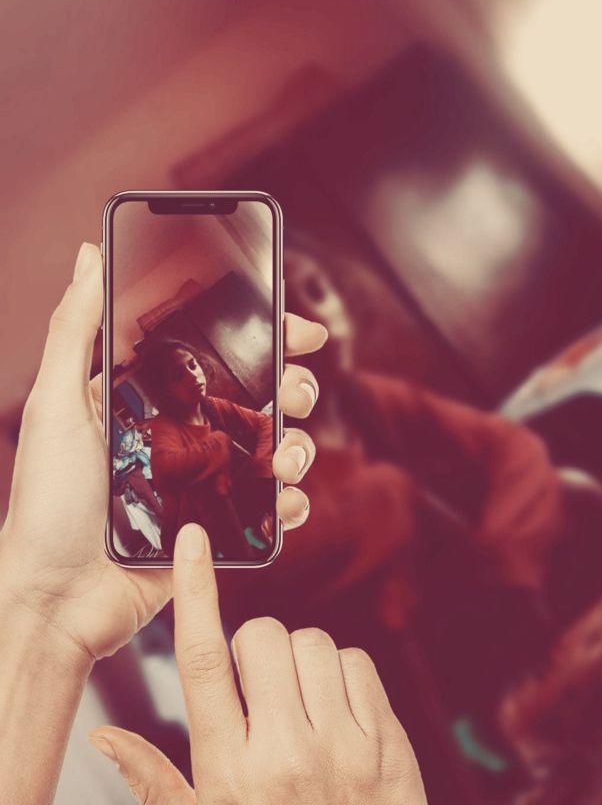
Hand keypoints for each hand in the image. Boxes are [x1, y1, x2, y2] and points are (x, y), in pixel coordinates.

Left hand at [0, 243, 326, 662]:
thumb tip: (91, 253)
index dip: (266, 334)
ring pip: (279, 447)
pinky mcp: (222, 526)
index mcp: (154, 394)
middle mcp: (188, 430)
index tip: (298, 327)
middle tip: (294, 392)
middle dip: (295, 386)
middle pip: (263, 394)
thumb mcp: (55, 403)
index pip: (221, 351)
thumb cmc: (47, 501)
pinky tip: (286, 501)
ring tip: (287, 457)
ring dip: (302, 444)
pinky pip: (273, 507)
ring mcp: (209, 478)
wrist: (55, 599)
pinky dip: (292, 501)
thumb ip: (75, 326)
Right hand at [89, 523, 427, 804]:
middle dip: (254, 646)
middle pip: (261, 637)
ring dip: (299, 659)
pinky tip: (334, 710)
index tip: (192, 542)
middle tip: (258, 688)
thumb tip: (103, 734)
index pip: (202, 662)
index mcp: (229, 772)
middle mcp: (286, 754)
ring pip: (313, 643)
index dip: (195, 593)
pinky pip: (358, 663)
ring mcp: (343, 748)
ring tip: (298, 704)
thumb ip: (154, 780)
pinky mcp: (388, 744)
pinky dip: (342, 673)